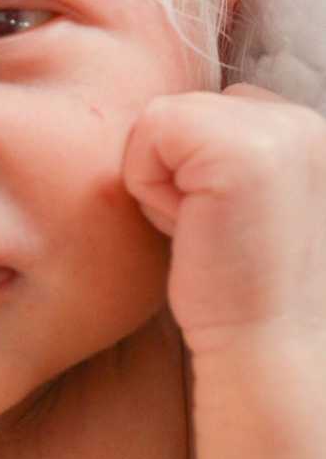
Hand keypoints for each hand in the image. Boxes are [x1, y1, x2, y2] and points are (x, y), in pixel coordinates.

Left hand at [121, 83, 325, 351]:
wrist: (266, 352)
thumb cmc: (243, 290)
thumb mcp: (249, 203)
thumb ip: (232, 155)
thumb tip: (171, 124)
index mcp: (316, 135)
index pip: (222, 110)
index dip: (201, 170)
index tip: (228, 227)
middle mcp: (309, 122)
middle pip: (191, 106)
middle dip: (180, 169)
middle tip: (214, 232)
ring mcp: (281, 130)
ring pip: (165, 117)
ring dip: (163, 179)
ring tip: (205, 230)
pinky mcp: (241, 149)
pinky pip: (150, 130)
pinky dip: (148, 184)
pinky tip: (191, 228)